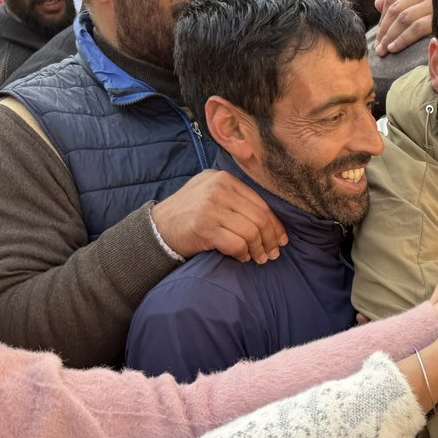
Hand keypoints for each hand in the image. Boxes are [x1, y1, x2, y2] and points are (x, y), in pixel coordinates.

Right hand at [151, 170, 288, 262]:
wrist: (157, 229)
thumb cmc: (189, 214)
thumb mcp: (210, 193)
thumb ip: (235, 197)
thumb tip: (271, 218)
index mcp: (224, 178)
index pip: (260, 202)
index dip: (275, 223)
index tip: (281, 238)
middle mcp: (218, 188)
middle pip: (259, 217)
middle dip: (270, 239)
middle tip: (273, 253)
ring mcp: (211, 207)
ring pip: (251, 232)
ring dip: (258, 249)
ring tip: (259, 258)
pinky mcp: (205, 227)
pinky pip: (237, 244)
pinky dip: (243, 254)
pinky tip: (242, 258)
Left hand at [374, 0, 432, 56]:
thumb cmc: (430, 21)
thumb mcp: (412, 9)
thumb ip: (395, 5)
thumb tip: (377, 2)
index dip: (381, 19)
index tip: (378, 36)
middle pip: (396, 9)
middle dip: (384, 30)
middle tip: (378, 48)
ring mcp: (434, 3)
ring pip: (404, 18)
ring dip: (390, 36)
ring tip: (383, 51)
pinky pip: (415, 28)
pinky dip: (402, 39)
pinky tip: (394, 48)